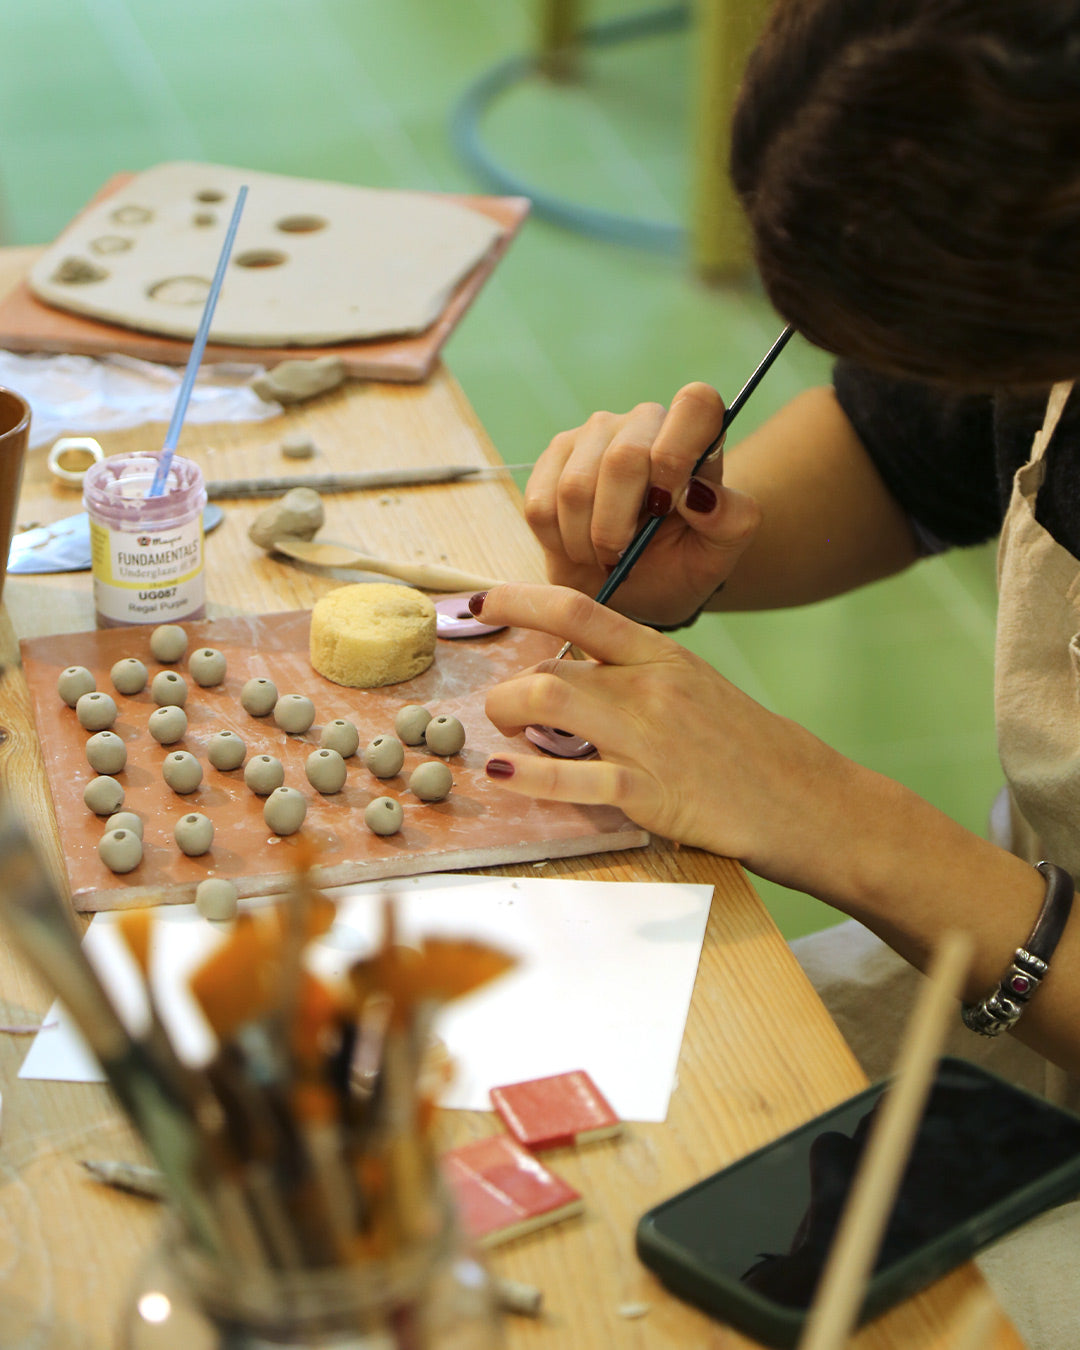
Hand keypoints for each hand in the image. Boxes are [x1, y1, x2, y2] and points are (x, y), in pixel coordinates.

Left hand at [475, 584, 856, 891]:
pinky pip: (569, 778)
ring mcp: (647, 739)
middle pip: (550, 665)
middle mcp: (650, 688)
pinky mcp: (647, 792)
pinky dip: (525, 775)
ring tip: (504, 738)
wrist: (807, 800)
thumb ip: (638, 676)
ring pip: (549, 703)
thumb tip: (577, 673)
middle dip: (508, 690)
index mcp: (662, 656)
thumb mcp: (697, 688)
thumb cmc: (748, 748)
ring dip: (508, 716)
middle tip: (503, 711)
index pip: (578, 609)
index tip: (482, 599)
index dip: (520, 599)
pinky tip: (503, 774)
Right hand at [523, 383, 761, 624]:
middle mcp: (645, 421)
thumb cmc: (680, 562)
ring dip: (586, 541)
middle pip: (622, 459)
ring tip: (602, 556)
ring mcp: (594, 434)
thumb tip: (699, 494)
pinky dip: (557, 541)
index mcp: (695, 434)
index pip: (696, 403)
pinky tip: (576, 545)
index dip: (677, 455)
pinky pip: (541, 503)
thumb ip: (732, 521)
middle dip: (618, 526)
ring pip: (575, 486)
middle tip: (622, 556)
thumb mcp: (719, 554)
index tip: (666, 506)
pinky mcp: (553, 457)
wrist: (635, 584)